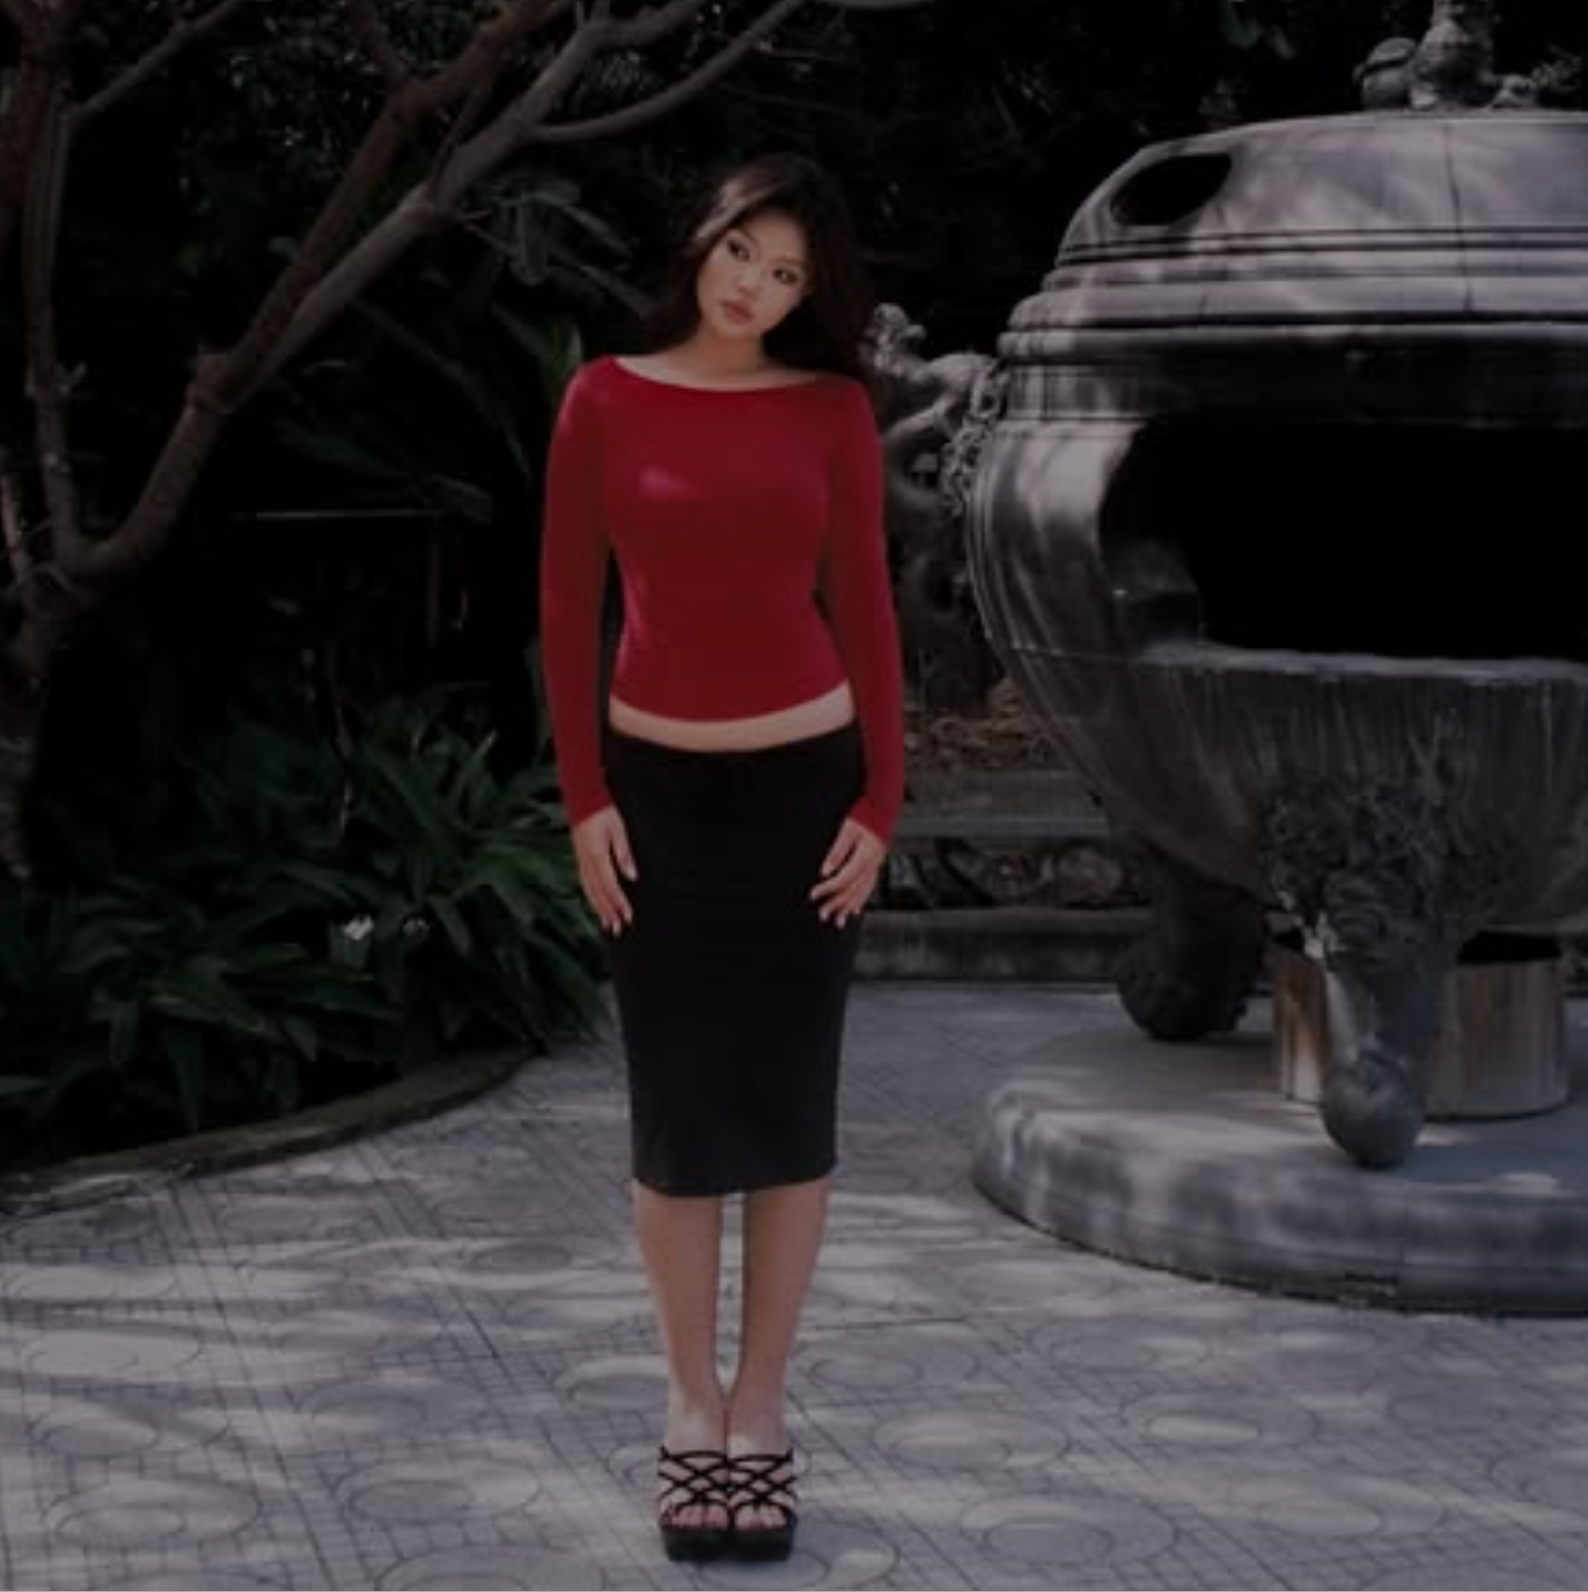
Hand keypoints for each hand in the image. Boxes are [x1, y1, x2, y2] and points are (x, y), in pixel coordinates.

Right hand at [572, 805, 635, 934]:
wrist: (581, 800)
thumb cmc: (602, 813)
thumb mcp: (619, 830)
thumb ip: (624, 854)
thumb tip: (632, 877)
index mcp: (597, 856)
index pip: (610, 886)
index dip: (619, 903)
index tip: (628, 916)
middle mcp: (586, 863)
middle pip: (598, 894)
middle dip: (609, 912)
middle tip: (618, 929)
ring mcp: (581, 862)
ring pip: (589, 892)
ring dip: (599, 909)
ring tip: (608, 925)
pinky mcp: (580, 860)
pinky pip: (585, 885)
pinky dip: (592, 898)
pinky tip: (597, 906)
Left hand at [810, 816, 886, 927]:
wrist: (885, 805)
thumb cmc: (867, 813)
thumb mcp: (848, 829)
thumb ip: (837, 852)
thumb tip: (825, 871)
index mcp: (866, 857)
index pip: (843, 879)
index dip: (827, 889)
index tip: (813, 895)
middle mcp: (873, 865)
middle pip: (853, 891)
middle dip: (837, 905)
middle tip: (822, 915)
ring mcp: (876, 865)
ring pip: (862, 892)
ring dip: (849, 907)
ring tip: (839, 921)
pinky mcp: (876, 863)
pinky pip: (868, 887)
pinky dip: (860, 900)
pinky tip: (855, 909)